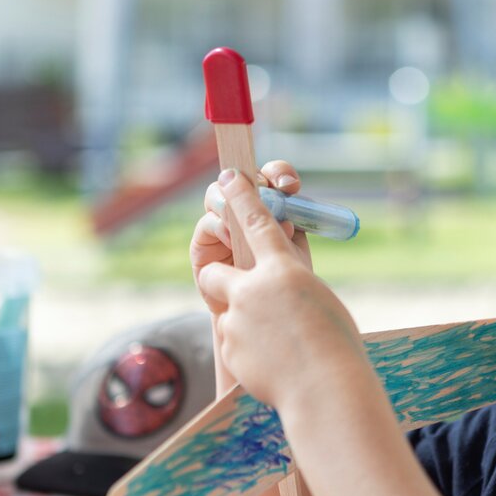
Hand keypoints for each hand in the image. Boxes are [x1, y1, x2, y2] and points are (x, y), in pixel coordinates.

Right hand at [190, 161, 312, 308]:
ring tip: (248, 221)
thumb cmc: (281, 286)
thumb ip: (289, 230)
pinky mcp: (203, 245)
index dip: (279, 174)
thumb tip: (284, 216)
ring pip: (218, 195)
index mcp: (271, 208)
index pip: (271, 178)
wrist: (261, 322)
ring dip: (233, 203)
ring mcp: (220, 226)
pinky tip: (232, 239)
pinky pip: (207, 224)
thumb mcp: (293, 254)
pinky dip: (220, 226)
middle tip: (269, 193)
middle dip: (252, 182)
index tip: (290, 185)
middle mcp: (242, 212)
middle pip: (239, 178)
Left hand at [197, 169, 368, 408]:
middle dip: (219, 280)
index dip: (239, 196)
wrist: (325, 391)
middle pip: (213, 271)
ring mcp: (237, 320)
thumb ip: (291, 280)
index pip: (255, 221)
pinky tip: (274, 366)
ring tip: (274, 345)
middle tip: (238, 293)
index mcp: (284, 269)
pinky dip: (250, 352)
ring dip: (243, 323)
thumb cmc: (336, 343)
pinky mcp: (230, 349)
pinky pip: (234, 343)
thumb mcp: (319, 298)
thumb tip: (275, 273)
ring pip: (226, 312)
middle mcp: (253, 289)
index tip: (226, 178)